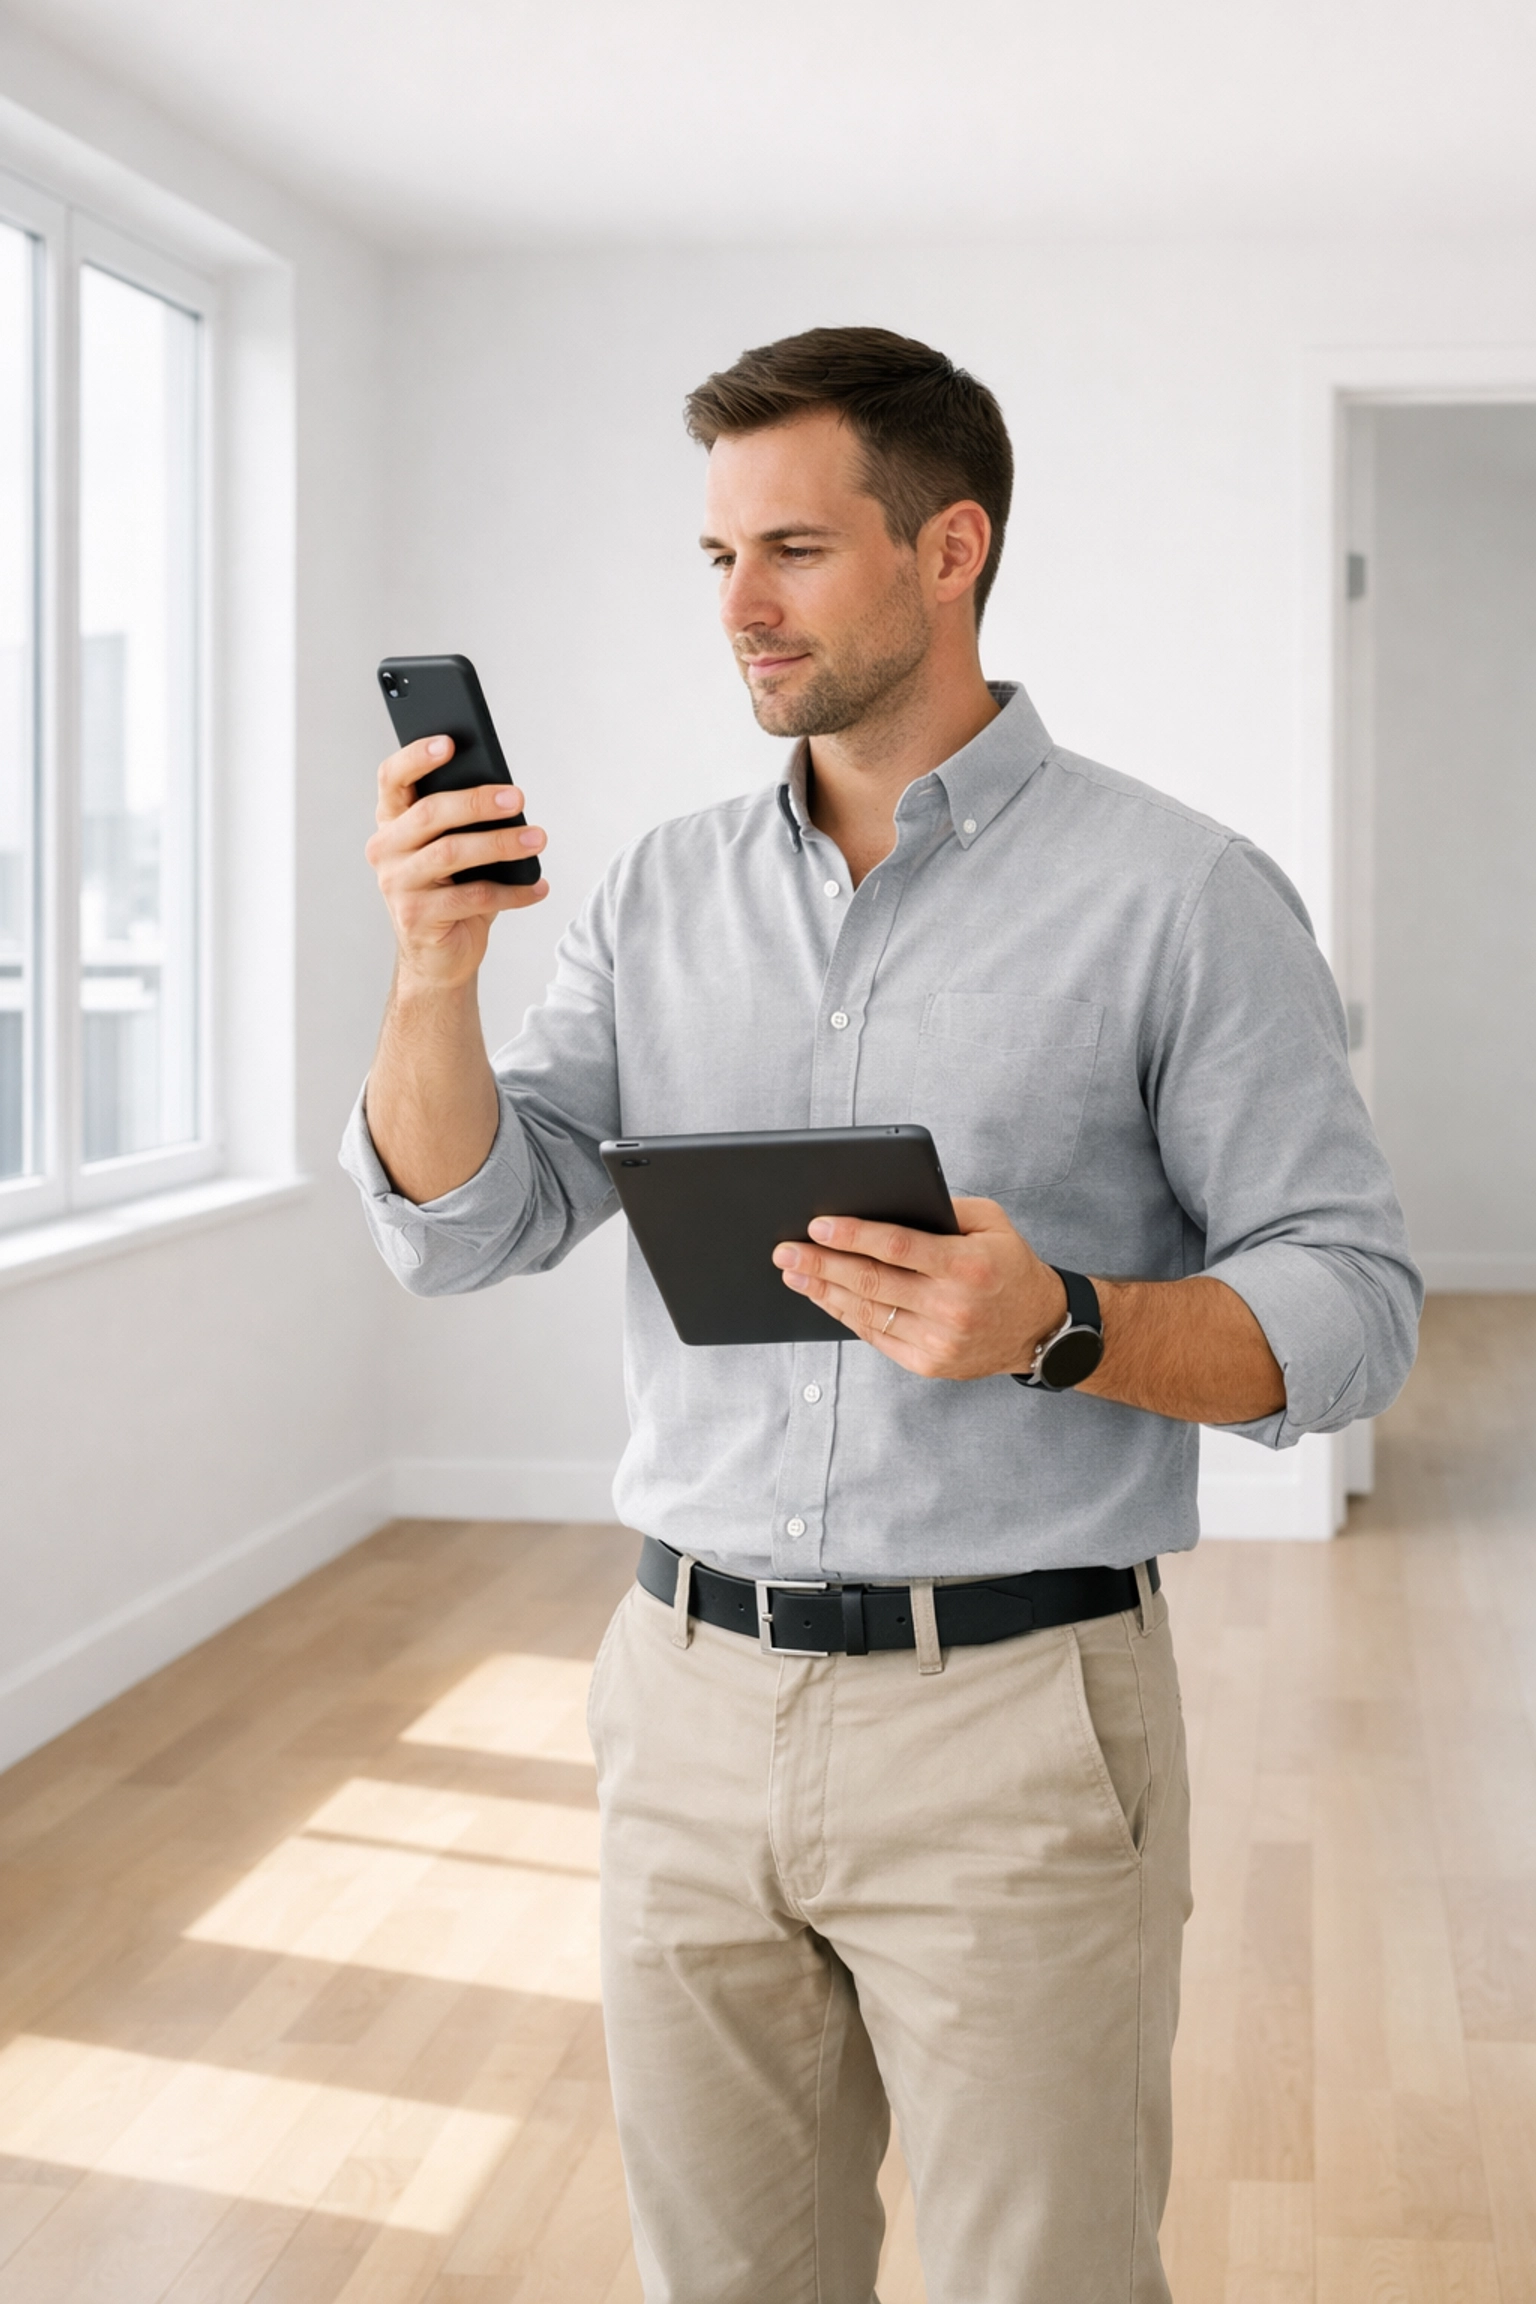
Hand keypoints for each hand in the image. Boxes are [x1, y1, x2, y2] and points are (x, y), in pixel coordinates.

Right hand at [366, 736, 548, 991]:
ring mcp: (397, 885)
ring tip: (538, 839)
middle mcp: (386, 850)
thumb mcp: (455, 850)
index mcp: (392, 822)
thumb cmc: (452, 891)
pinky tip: (537, 887)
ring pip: (451, 853)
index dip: (416, 757)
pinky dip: (512, 892)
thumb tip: (507, 793)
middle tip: (517, 797)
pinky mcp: (416, 917)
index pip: (392, 779)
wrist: (438, 956)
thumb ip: (465, 820)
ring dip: (501, 844)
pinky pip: (472, 897)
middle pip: (429, 814)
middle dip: (477, 802)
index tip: (449, 742)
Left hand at [772, 1197, 1067, 1379]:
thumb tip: (883, 1201)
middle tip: (785, 1251)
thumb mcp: (989, 1223)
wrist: (1040, 1328)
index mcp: (967, 1265)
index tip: (817, 1225)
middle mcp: (952, 1306)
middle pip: (871, 1282)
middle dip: (821, 1264)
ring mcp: (938, 1340)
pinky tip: (823, 1297)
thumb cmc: (1009, 1265)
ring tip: (794, 1273)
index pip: (897, 1247)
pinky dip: (844, 1315)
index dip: (853, 1236)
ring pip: (867, 1313)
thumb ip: (942, 1209)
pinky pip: (875, 1336)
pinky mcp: (928, 1363)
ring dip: (823, 1291)